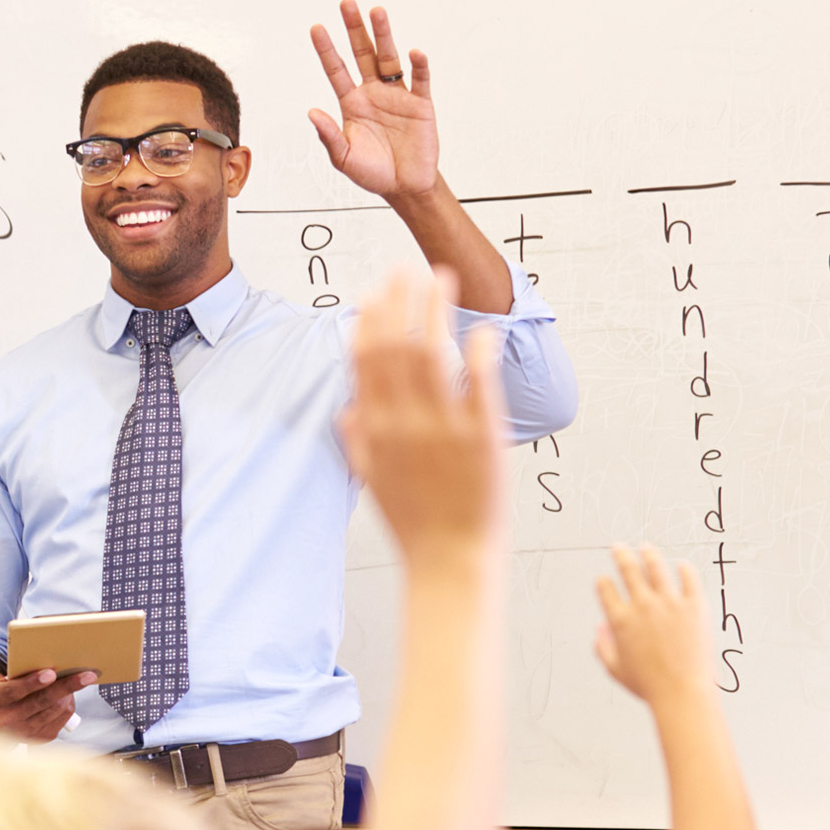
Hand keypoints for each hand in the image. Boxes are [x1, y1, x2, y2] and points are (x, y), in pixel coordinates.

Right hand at [0, 668, 95, 740]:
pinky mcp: (37, 739)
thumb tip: (49, 661)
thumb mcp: (0, 679)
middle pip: (41, 702)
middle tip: (86, 676)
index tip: (51, 673)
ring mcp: (23, 732)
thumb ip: (18, 673)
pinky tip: (66, 696)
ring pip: (55, 710)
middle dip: (66, 686)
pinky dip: (67, 704)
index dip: (32, 682)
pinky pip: (61, 719)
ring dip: (69, 693)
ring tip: (75, 681)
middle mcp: (7, 719)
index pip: (13, 691)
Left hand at [307, 0, 440, 201]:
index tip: (316, 27)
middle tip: (347, 3)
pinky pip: (420, 80)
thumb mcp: (344, 158)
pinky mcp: (420, 104)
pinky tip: (413, 52)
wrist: (404, 187)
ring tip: (377, 12)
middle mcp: (374, 93)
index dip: (327, 49)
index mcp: (353, 103)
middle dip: (355, 29)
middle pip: (363, 54)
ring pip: (389, 58)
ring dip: (384, 35)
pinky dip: (419, 66)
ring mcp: (398, 95)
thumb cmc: (373, 173)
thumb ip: (329, 136)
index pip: (337, 70)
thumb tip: (312, 113)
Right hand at [340, 267, 505, 559]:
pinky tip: (481, 327)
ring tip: (443, 278)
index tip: (376, 290)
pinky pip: (479, 385)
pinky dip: (478, 353)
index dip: (370, 319)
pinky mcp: (482, 439)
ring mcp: (443, 429)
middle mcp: (405, 423)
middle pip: (396, 346)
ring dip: (435, 310)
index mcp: (376, 430)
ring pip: (433, 354)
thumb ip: (359, 441)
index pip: (365, 361)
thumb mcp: (373, 482)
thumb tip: (347, 411)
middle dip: (400, 301)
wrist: (450, 562)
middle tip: (408, 268)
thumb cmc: (414, 525)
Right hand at [593, 545, 707, 705]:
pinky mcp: (694, 606)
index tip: (603, 580)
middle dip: (621, 555)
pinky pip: (689, 579)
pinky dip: (684, 569)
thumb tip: (600, 628)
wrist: (682, 693)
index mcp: (620, 620)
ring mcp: (670, 603)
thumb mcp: (615, 670)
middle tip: (618, 547)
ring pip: (657, 568)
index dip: (603, 583)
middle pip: (628, 570)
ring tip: (646, 547)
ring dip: (649, 555)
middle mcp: (643, 606)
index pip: (606, 590)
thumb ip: (602, 646)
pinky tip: (681, 565)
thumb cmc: (648, 685)